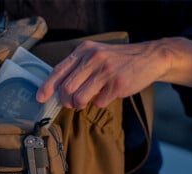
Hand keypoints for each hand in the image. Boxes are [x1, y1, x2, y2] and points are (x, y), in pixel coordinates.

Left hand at [36, 37, 191, 108]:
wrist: (150, 57)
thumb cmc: (117, 60)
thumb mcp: (95, 55)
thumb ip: (77, 68)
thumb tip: (57, 89)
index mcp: (84, 50)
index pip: (58, 70)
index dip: (47, 86)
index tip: (41, 98)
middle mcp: (93, 58)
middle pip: (67, 88)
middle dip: (65, 100)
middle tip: (69, 103)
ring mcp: (106, 71)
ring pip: (80, 98)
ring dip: (79, 104)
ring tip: (85, 102)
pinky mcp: (118, 83)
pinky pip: (99, 102)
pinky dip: (100, 102)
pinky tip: (108, 94)